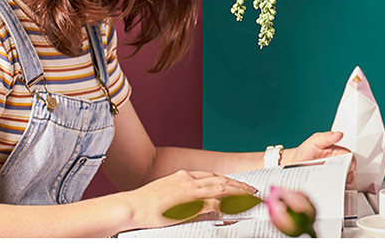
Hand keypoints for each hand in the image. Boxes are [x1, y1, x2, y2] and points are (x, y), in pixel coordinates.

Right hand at [120, 169, 256, 230]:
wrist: (132, 206)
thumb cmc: (145, 203)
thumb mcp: (167, 193)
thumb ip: (184, 196)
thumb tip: (196, 202)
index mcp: (184, 176)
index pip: (212, 175)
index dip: (227, 180)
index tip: (238, 184)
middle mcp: (189, 179)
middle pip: (220, 180)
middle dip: (238, 185)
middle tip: (252, 190)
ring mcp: (190, 191)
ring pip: (221, 188)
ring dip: (238, 192)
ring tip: (250, 197)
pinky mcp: (188, 204)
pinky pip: (213, 203)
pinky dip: (226, 205)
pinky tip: (235, 208)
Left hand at [284, 131, 356, 184]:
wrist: (293, 164)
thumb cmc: (305, 151)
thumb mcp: (315, 141)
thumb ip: (327, 137)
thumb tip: (339, 134)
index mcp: (338, 153)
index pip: (351, 159)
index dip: (350, 163)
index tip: (346, 167)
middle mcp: (338, 164)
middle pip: (350, 171)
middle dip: (347, 176)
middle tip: (339, 177)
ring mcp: (333, 175)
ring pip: (344, 181)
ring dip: (341, 183)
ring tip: (333, 183)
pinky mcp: (328, 184)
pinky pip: (335, 188)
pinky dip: (335, 190)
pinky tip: (330, 188)